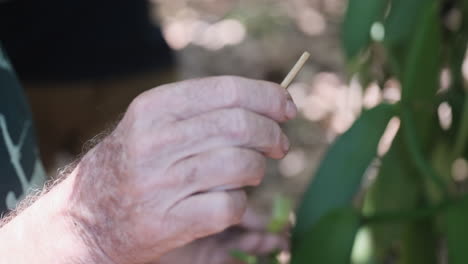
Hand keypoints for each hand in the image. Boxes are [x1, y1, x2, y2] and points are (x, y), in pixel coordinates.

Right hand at [67, 76, 296, 263]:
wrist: (86, 216)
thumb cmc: (133, 163)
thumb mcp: (153, 124)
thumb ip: (202, 109)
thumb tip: (267, 102)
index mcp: (155, 108)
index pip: (228, 91)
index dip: (267, 97)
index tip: (286, 108)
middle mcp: (156, 141)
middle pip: (240, 126)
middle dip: (273, 134)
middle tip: (279, 144)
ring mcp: (161, 183)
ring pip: (241, 165)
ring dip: (258, 169)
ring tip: (252, 172)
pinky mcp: (169, 221)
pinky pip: (230, 206)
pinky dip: (241, 204)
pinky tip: (230, 202)